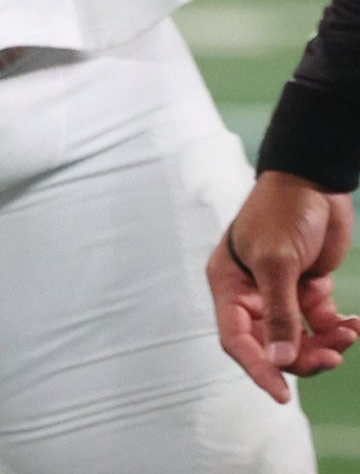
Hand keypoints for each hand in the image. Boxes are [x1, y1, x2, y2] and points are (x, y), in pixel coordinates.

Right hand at [213, 171, 359, 401]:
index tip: (281, 395)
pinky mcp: (308, 288)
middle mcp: (252, 295)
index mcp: (229, 287)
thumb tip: (281, 362)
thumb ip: (280, 315)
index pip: (237, 339)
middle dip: (302, 357)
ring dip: (326, 345)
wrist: (314, 181)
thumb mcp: (277, 264)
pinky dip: (340, 330)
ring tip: (349, 335)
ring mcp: (281, 293)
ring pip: (300, 339)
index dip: (258, 369)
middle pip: (272, 345)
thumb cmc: (282, 214)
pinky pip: (321, 324)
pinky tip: (355, 325)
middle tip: (332, 358)